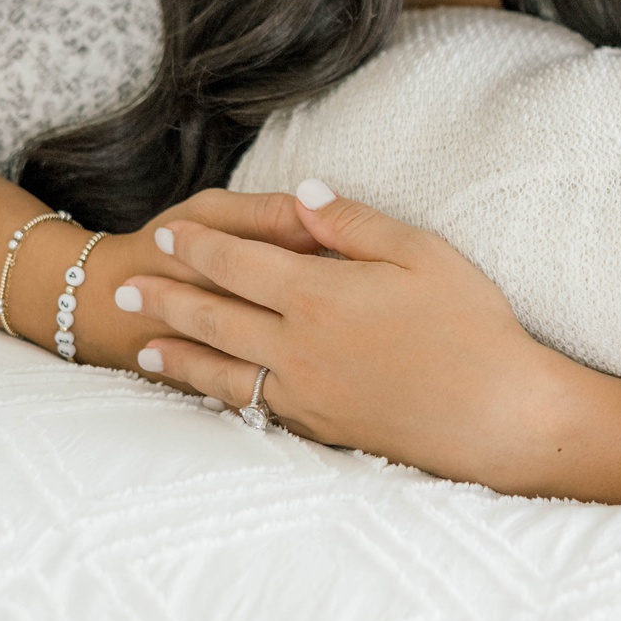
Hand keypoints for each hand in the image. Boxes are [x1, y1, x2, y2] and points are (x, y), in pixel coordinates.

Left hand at [112, 184, 566, 484]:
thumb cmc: (470, 325)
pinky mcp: (319, 426)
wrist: (495, 416)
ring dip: (178, 354)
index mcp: (319, 293)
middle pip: (214, 316)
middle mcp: (298, 346)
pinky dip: (218, 394)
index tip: (166, 234)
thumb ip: (353, 222)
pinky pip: (252, 406)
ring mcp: (305, 391)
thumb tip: (302, 194)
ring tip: (145, 348)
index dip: (197, 247)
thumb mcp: (420, 252)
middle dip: (167, 297)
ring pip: (222, 369)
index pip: (237, 262)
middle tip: (125, 288)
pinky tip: (209, 389)